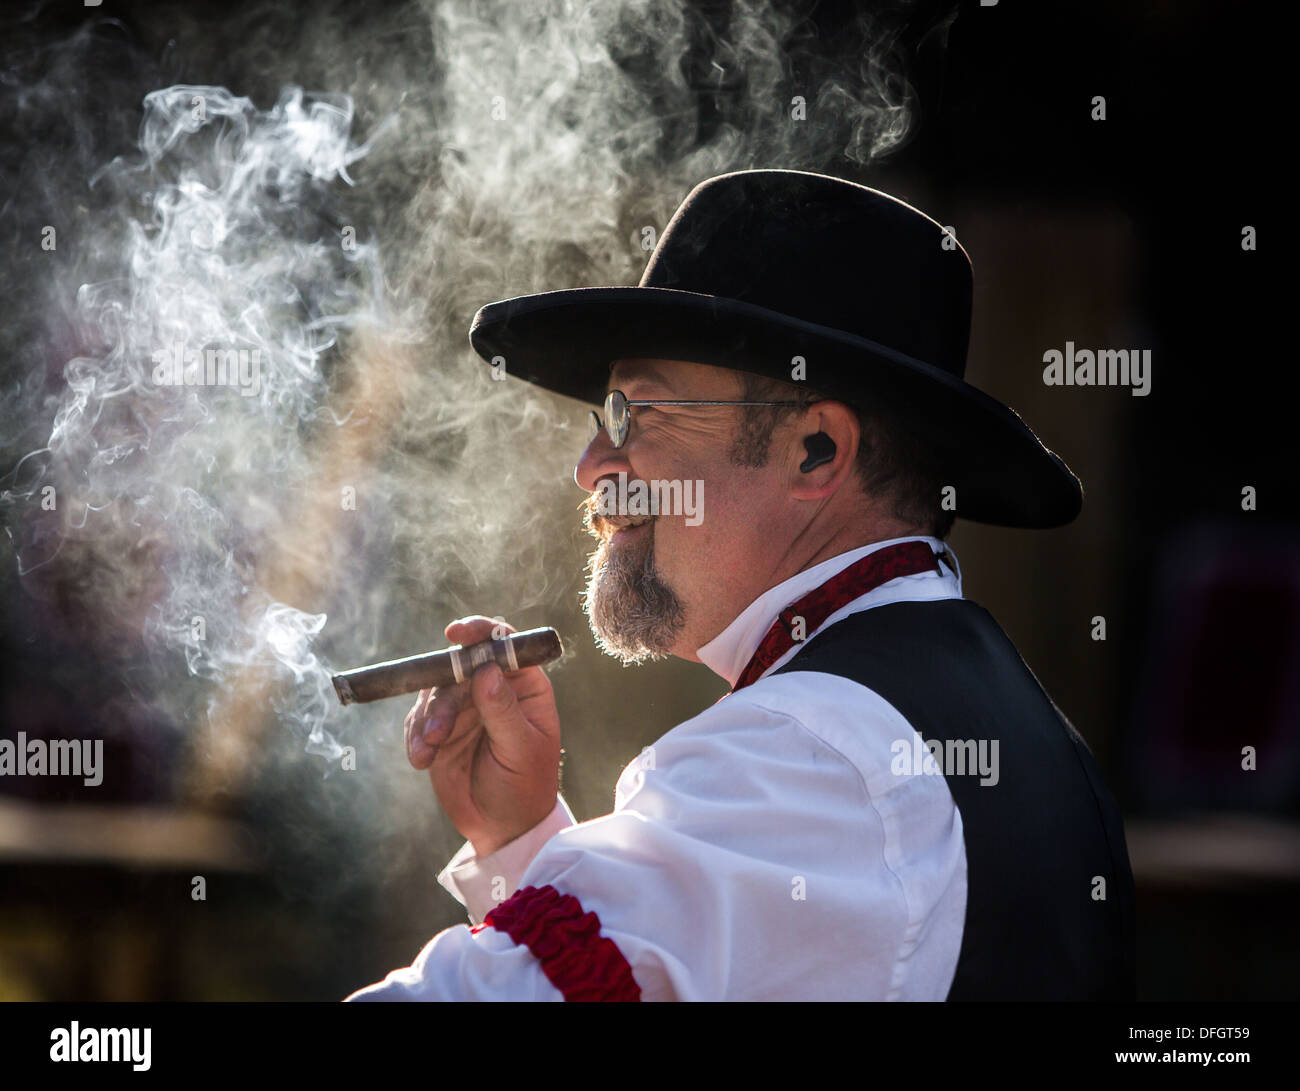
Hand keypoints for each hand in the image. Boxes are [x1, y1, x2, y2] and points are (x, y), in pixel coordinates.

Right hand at [404, 616, 561, 858]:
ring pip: (434, 692)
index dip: (481, 631)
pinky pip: (419, 720)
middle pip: (459, 667)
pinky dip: (415, 737)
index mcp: (524, 686)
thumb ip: (503, 711)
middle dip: (443, 696)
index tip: (456, 634)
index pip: (504, 644)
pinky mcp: (440, 729)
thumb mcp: (521, 750)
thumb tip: (486, 671)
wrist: (502, 827)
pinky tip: (421, 760)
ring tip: (429, 750)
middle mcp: (492, 689)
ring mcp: (464, 708)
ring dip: (427, 720)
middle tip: (437, 730)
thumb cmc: (525, 786)